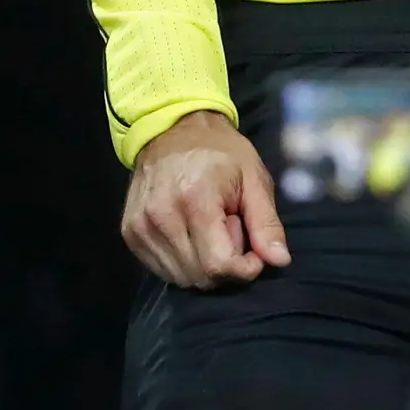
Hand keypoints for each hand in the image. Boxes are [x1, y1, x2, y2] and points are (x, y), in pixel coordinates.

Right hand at [121, 110, 286, 287]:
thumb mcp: (254, 178)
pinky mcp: (130, 234)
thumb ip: (266, 223)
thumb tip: (279, 262)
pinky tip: (191, 233)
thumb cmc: (221, 152)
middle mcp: (161, 217)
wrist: (172, 130)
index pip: (219, 265)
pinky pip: (163, 270)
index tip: (254, 251)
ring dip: (204, 265)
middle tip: (230, 229)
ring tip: (210, 229)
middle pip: (201, 277)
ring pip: (181, 279)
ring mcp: (140, 227)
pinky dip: (184, 262)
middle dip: (225, 264)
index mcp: (195, 199)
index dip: (244, 267)